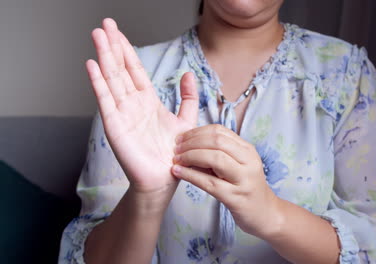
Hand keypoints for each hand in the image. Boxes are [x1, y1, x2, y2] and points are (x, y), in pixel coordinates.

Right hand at [86, 18, 198, 193]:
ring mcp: (122, 113)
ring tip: (97, 36)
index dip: (126, 49)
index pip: (134, 69)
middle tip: (104, 24)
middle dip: (112, 46)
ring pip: (111, 79)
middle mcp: (132, 104)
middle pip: (119, 69)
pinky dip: (98, 82)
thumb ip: (188, 97)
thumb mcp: (186, 120)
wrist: (165, 179)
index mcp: (147, 101)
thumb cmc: (174, 153)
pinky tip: (92, 65)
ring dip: (104, 57)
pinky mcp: (115, 126)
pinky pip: (105, 100)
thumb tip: (188, 73)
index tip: (118, 31)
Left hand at [171, 124, 280, 237]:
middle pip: (217, 142)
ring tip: (176, 160)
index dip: (197, 132)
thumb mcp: (238, 165)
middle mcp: (248, 161)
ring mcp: (243, 180)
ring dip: (190, 156)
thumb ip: (219, 153)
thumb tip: (188, 143)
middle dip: (192, 142)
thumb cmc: (245, 187)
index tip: (182, 137)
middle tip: (176, 148)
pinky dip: (190, 175)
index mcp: (248, 150)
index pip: (220, 131)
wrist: (265, 214)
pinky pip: (209, 183)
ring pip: (214, 158)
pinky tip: (177, 172)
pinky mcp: (235, 197)